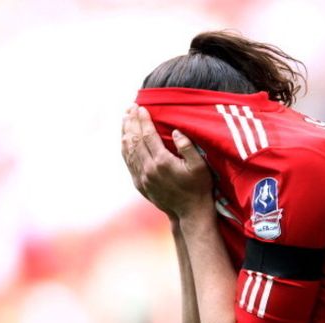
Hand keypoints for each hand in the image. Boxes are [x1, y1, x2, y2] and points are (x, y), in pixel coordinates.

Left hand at [121, 104, 213, 218]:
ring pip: (128, 151)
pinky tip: (125, 139)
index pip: (148, 135)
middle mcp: (149, 169)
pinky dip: (125, 148)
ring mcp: (142, 177)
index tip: (141, 107)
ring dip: (125, 132)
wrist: (190, 212)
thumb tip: (176, 131)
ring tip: (125, 118)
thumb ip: (188, 147)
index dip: (143, 120)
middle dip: (132, 122)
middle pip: (135, 140)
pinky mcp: (140, 184)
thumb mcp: (200, 166)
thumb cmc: (199, 187)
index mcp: (163, 162)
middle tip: (130, 107)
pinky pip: (128, 162)